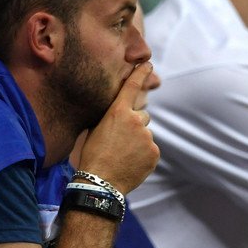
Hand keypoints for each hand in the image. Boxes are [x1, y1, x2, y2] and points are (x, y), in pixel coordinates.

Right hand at [79, 62, 159, 194]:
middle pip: (142, 115)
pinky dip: (143, 155)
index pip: (132, 86)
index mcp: (119, 112)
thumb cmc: (92, 155)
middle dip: (135, 124)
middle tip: (121, 140)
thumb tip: (120, 113)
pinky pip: (150, 149)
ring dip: (138, 141)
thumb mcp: (96, 129)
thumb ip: (112, 117)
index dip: (141, 73)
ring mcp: (148, 137)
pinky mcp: (155, 152)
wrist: (100, 182)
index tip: (148, 65)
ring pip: (145, 134)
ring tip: (123, 155)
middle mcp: (137, 121)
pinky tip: (130, 163)